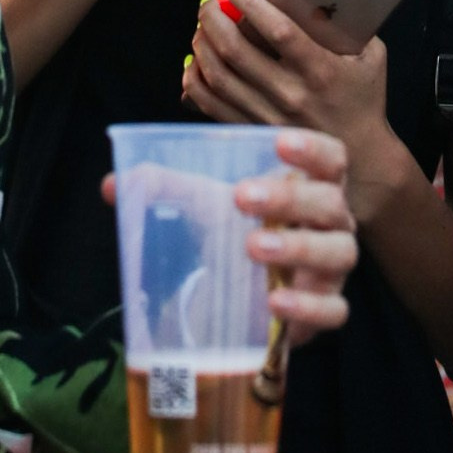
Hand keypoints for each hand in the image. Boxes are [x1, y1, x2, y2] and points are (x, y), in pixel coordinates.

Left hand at [99, 126, 356, 342]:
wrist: (236, 295)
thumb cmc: (231, 232)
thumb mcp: (201, 205)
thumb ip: (164, 188)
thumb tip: (113, 185)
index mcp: (310, 185)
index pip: (331, 158)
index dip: (312, 148)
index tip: (277, 142)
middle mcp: (331, 223)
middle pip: (330, 203)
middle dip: (290, 196)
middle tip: (241, 197)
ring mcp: (332, 268)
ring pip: (339, 252)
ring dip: (298, 247)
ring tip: (253, 247)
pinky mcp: (325, 309)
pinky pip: (334, 310)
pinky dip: (308, 306)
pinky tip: (274, 303)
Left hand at [184, 0, 395, 218]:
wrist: (361, 156)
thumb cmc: (364, 98)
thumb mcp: (370, 56)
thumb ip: (350, 24)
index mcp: (321, 71)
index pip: (278, 31)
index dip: (251, 4)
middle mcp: (291, 94)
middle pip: (236, 51)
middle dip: (213, 19)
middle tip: (208, 1)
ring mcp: (268, 117)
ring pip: (219, 77)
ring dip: (202, 45)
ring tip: (202, 26)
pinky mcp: (253, 132)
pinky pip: (211, 105)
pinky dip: (196, 80)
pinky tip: (196, 62)